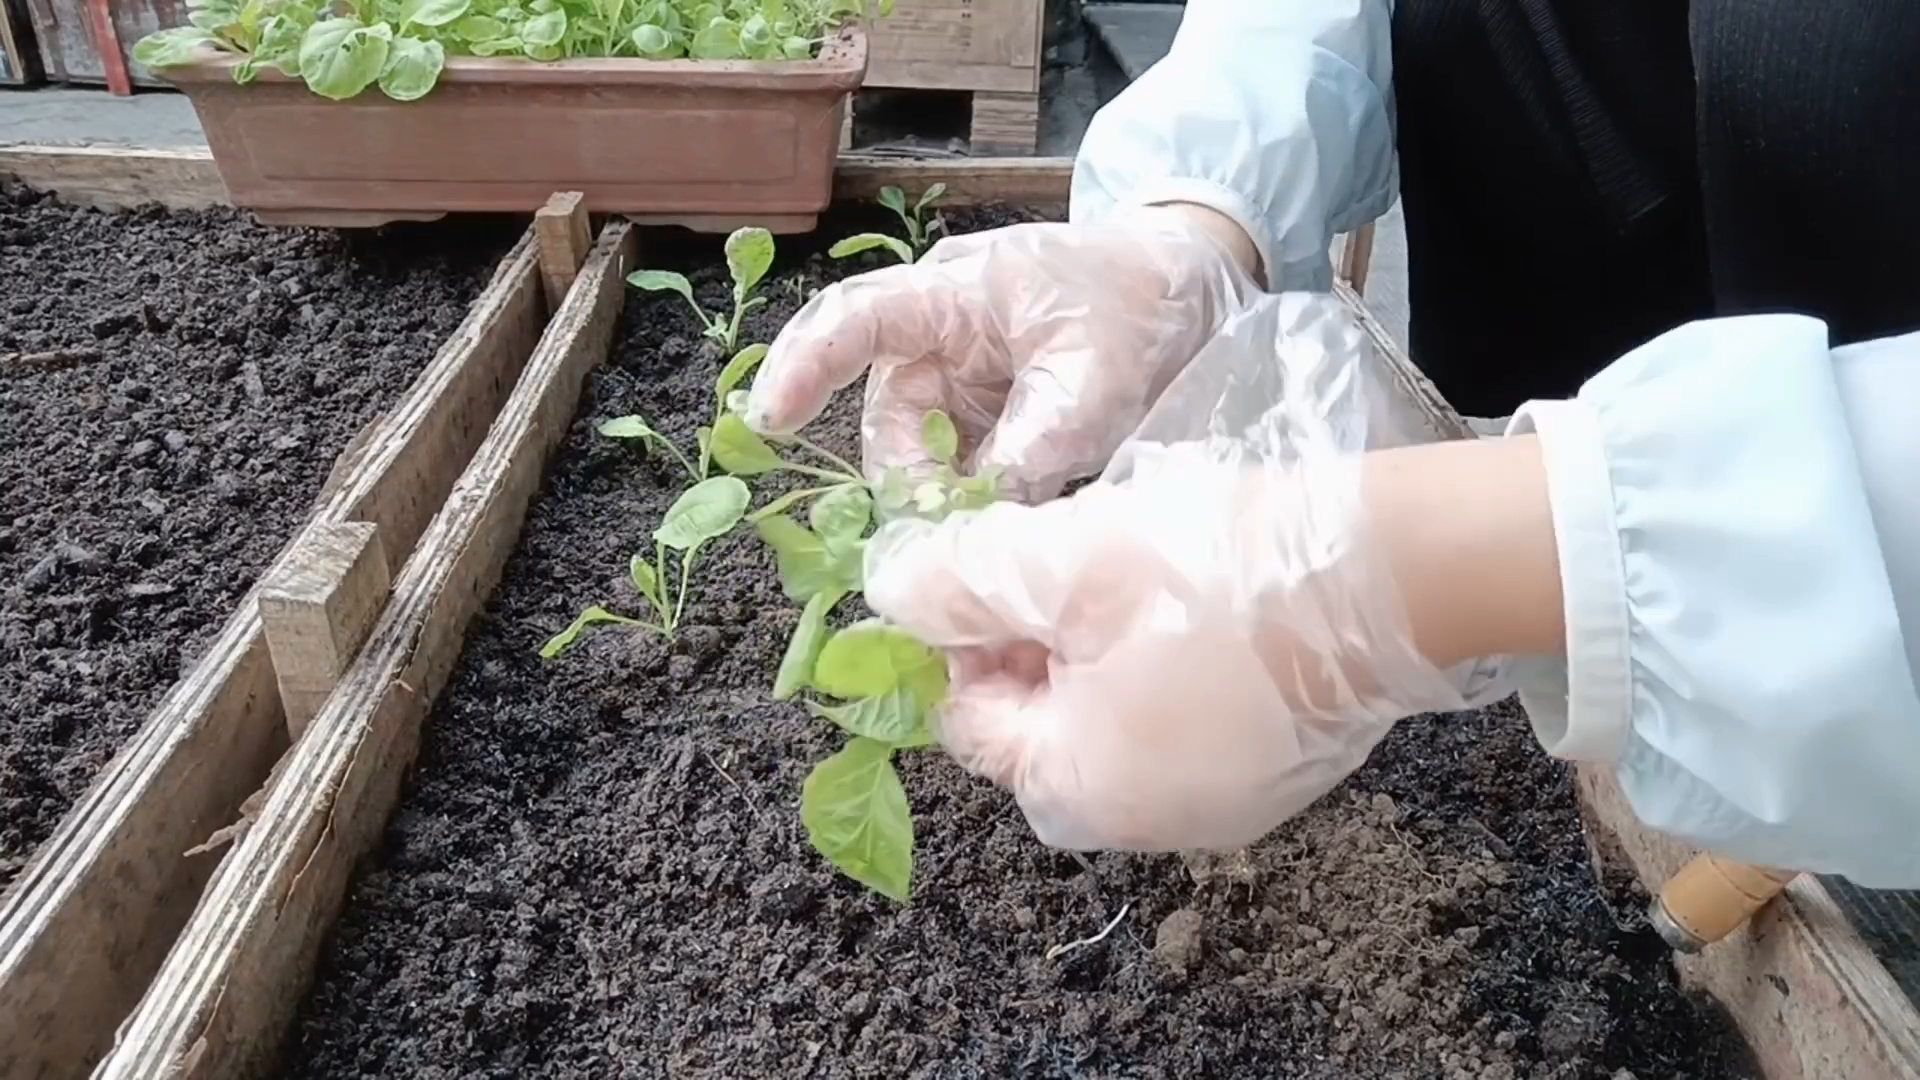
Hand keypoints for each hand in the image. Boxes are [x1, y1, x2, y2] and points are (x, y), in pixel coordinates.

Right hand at [743, 205, 1261, 500]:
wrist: (1196, 288)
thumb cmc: (1143, 306)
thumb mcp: (1093, 381)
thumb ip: (1030, 449)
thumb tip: (975, 522)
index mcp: (954, 294)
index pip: (855, 321)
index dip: (803, 368)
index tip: (768, 423)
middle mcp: (939, 334)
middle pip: (888, 418)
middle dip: (909, 482)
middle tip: (946, 537)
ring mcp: (961, 376)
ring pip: (921, 453)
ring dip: (946, 498)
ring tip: (990, 532)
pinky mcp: (986, 413)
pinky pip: (958, 465)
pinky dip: (973, 499)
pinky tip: (998, 526)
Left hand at [861, 436, 1558, 851]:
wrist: (1398, 570)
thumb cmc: (1213, 571)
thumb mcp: (1059, 561)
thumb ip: (957, 580)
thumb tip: (887, 590)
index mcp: (1082, 792)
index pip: (973, 722)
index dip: (961, 637)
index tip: (985, 563)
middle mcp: (1151, 822)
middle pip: (1046, 725)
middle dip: (1036, 637)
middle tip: (1062, 555)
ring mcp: (1225, 802)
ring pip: (1116, 715)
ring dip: (1100, 642)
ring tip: (1130, 562)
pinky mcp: (1280, 766)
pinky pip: (1186, 716)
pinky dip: (1168, 659)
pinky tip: (1196, 593)